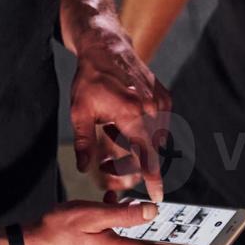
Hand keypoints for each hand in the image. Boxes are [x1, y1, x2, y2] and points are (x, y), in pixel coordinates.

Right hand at [23, 200, 184, 244]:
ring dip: (127, 227)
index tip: (197, 240)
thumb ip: (124, 214)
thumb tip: (152, 213)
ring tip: (112, 204)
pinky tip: (101, 215)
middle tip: (147, 206)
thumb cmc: (54, 233)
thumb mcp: (92, 215)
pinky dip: (113, 233)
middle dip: (148, 228)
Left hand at [70, 39, 171, 201]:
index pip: (146, 155)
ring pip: (155, 138)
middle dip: (131, 161)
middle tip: (107, 160)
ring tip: (113, 131)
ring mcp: (160, 102)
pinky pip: (160, 124)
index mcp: (130, 115)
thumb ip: (84, 144)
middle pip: (149, 150)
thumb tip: (84, 169)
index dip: (153, 178)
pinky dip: (146, 129)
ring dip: (138, 143)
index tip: (158, 196)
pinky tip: (126, 118)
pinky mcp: (165, 96)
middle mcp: (150, 109)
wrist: (107, 48)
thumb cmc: (90, 79)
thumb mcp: (80, 112)